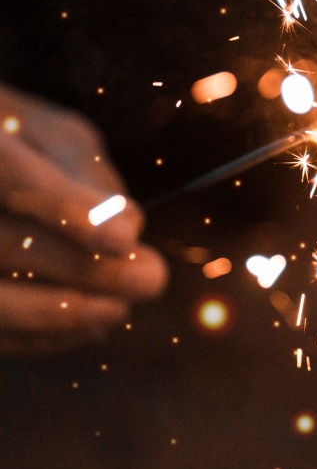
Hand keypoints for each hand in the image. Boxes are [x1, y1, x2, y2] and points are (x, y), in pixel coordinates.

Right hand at [0, 84, 167, 353]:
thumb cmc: (17, 141)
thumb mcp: (50, 133)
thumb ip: (84, 171)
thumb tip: (127, 227)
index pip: (10, 175)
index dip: (66, 209)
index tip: (124, 239)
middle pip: (5, 244)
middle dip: (81, 268)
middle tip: (150, 279)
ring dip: (59, 312)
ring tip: (119, 310)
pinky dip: (40, 335)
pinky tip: (92, 326)